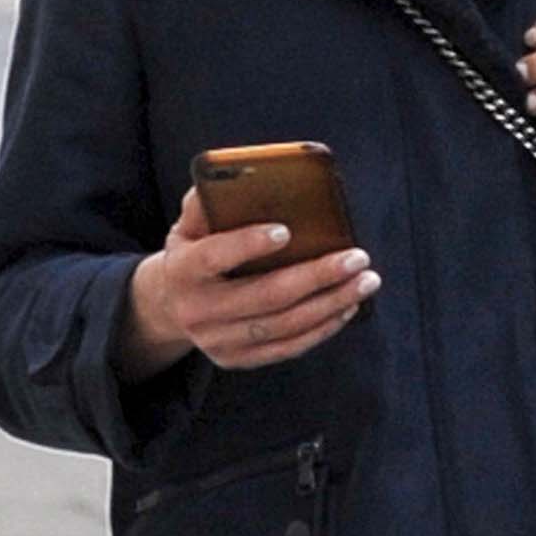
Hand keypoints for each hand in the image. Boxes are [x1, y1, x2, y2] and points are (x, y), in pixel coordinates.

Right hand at [119, 186, 378, 379]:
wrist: (170, 305)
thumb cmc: (194, 250)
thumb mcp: (188, 224)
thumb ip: (207, 202)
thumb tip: (243, 176)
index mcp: (182, 270)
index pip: (214, 257)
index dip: (249, 245)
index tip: (287, 231)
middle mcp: (197, 311)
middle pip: (266, 296)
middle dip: (318, 276)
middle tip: (358, 258)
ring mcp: (218, 341)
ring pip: (284, 326)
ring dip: (331, 304)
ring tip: (365, 282)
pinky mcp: (237, 360)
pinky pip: (287, 348)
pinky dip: (322, 328)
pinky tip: (347, 307)